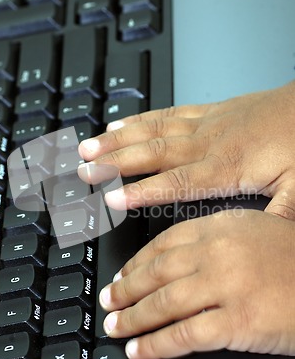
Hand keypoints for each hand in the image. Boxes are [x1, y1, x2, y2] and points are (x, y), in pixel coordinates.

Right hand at [78, 82, 294, 218]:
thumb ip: (276, 219)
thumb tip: (259, 246)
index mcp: (226, 168)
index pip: (174, 183)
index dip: (140, 192)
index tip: (110, 200)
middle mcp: (208, 144)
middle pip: (151, 154)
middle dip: (113, 163)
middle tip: (82, 169)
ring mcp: (206, 125)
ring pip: (152, 131)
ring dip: (117, 138)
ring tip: (89, 145)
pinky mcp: (210, 112)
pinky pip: (167, 113)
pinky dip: (140, 118)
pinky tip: (122, 122)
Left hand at [98, 210, 294, 358]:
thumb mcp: (255, 232)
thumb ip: (215, 240)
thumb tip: (176, 259)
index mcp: (223, 226)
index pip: (164, 243)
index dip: (136, 262)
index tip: (121, 274)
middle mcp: (220, 252)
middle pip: (157, 272)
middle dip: (126, 289)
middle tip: (108, 300)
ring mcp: (227, 286)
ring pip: (164, 303)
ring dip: (133, 318)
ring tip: (114, 326)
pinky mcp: (237, 323)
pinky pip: (184, 335)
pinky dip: (156, 345)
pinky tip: (140, 350)